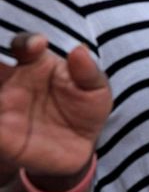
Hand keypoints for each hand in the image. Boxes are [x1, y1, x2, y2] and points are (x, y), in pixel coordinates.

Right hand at [0, 34, 111, 176]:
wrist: (80, 149)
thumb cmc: (87, 110)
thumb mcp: (96, 90)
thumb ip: (88, 72)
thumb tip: (79, 50)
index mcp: (38, 65)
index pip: (24, 46)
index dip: (26, 42)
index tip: (37, 45)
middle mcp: (14, 82)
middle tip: (3, 64)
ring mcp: (3, 108)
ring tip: (3, 97)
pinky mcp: (1, 137)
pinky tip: (3, 126)